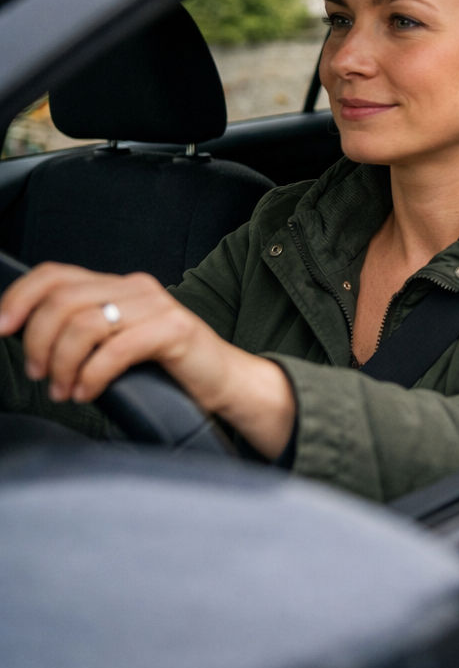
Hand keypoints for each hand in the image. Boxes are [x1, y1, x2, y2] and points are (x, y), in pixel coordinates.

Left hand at [0, 263, 293, 456]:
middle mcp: (137, 287)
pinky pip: (116, 350)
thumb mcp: (117, 342)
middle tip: (39, 376)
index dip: (19, 298)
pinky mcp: (175, 329)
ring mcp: (158, 306)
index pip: (55, 274)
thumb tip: (26, 339)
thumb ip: (83, 331)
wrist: (227, 382)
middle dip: (38, 343)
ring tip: (64, 391)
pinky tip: (88, 393)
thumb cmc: (169, 369)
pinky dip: (91, 376)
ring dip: (63, 365)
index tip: (1, 331)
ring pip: (84, 324)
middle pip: (63, 301)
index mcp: (119, 285)